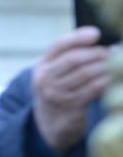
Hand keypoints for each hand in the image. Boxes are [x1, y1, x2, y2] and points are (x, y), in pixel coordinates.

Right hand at [32, 27, 111, 153]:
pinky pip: (92, 89)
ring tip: (115, 64)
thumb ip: (69, 55)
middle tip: (112, 52)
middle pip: (74, 59)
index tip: (96, 33)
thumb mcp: (56, 72)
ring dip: (105, 66)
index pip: (58, 45)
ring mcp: (56, 93)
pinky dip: (105, 81)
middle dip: (96, 53)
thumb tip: (95, 37)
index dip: (78, 37)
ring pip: (86, 73)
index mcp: (41, 65)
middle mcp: (44, 78)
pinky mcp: (70, 106)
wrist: (51, 122)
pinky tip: (112, 78)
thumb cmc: (59, 90)